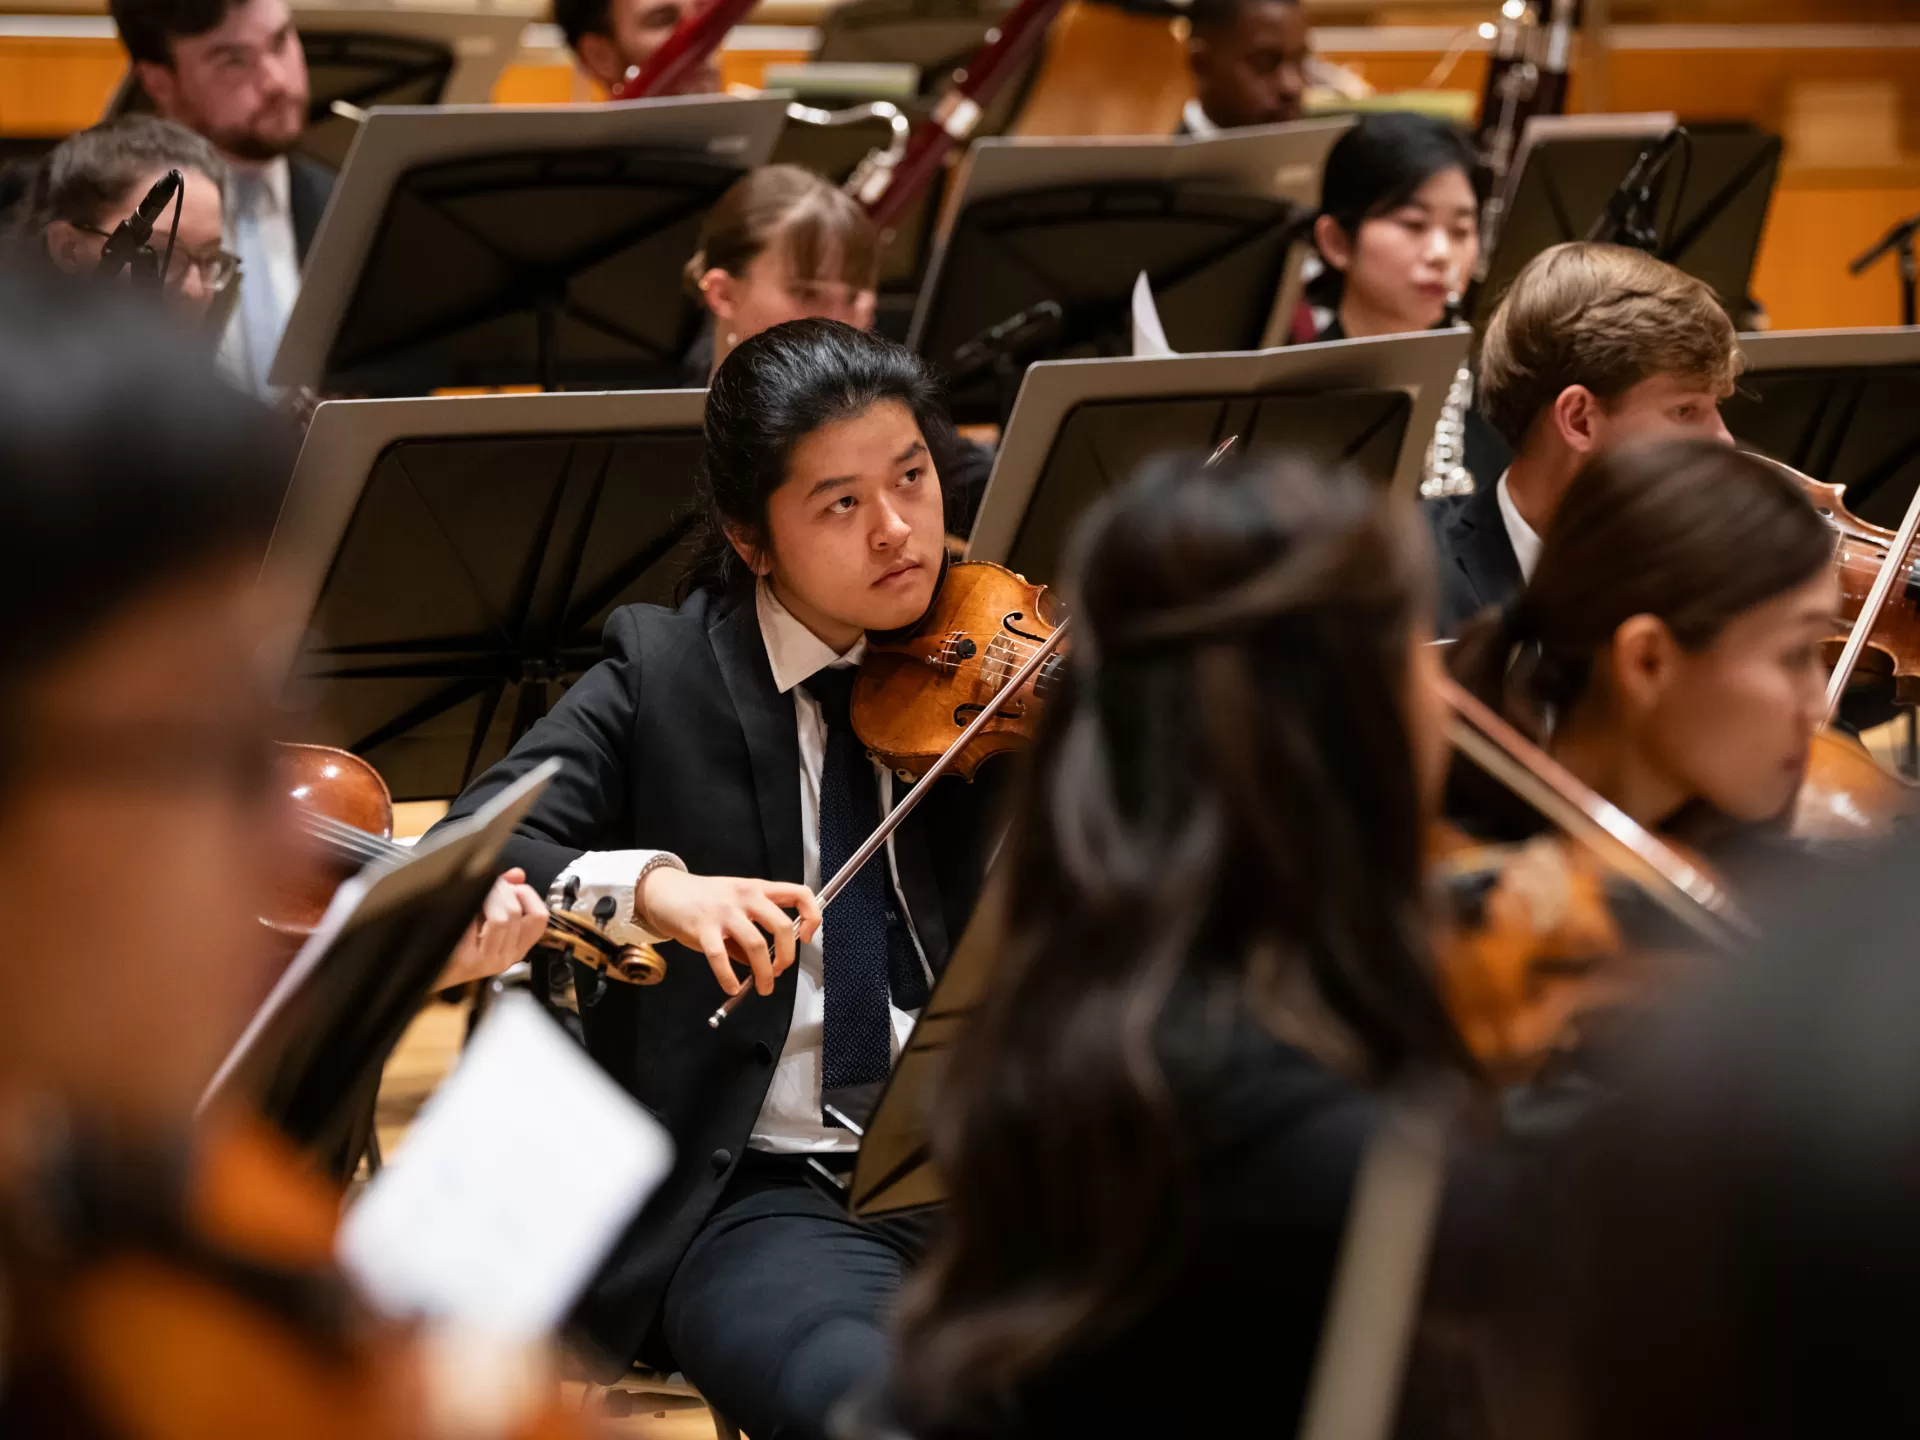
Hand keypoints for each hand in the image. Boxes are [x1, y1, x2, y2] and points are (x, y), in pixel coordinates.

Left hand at [436, 868, 549, 988]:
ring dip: (486, 899)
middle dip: (501, 890)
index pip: (540, 918)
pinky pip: (479, 925)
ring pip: (503, 918)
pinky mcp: (469, 961)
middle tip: (485, 887)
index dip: (528, 895)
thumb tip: (517, 875)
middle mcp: (507, 957)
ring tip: (473, 899)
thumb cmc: (452, 940)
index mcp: (516, 948)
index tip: (512, 887)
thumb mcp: (484, 915)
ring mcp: (488, 961)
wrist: (421, 968)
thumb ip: (504, 894)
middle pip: (517, 911)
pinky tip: (461, 913)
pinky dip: (472, 910)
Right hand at [637, 868, 821, 996]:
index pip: (799, 893)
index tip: (806, 938)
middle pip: (782, 925)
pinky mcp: (703, 927)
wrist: (663, 890)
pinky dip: (729, 978)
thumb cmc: (702, 900)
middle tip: (779, 971)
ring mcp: (724, 911)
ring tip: (762, 987)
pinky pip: (721, 957)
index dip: (812, 916)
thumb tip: (764, 964)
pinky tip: (732, 987)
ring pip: (756, 944)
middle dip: (787, 956)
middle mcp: (745, 896)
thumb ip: (751, 931)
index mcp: (758, 889)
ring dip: (764, 973)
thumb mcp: (734, 906)